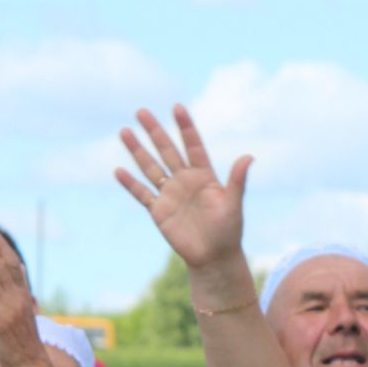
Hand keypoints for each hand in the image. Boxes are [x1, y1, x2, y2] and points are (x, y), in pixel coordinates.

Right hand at [115, 106, 251, 272]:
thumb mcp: (233, 205)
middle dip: (155, 131)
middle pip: (167, 151)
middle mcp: (185, 181)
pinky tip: (119, 171)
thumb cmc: (228, 232)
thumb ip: (237, 181)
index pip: (193, 146)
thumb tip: (249, 157)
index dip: (185, 127)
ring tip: (125, 132)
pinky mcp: (159, 211)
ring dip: (138, 151)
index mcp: (204, 176)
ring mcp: (170, 194)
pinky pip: (142, 194)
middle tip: (141, 111)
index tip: (177, 108)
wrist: (213, 258)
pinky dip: (130, 183)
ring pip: (151, 167)